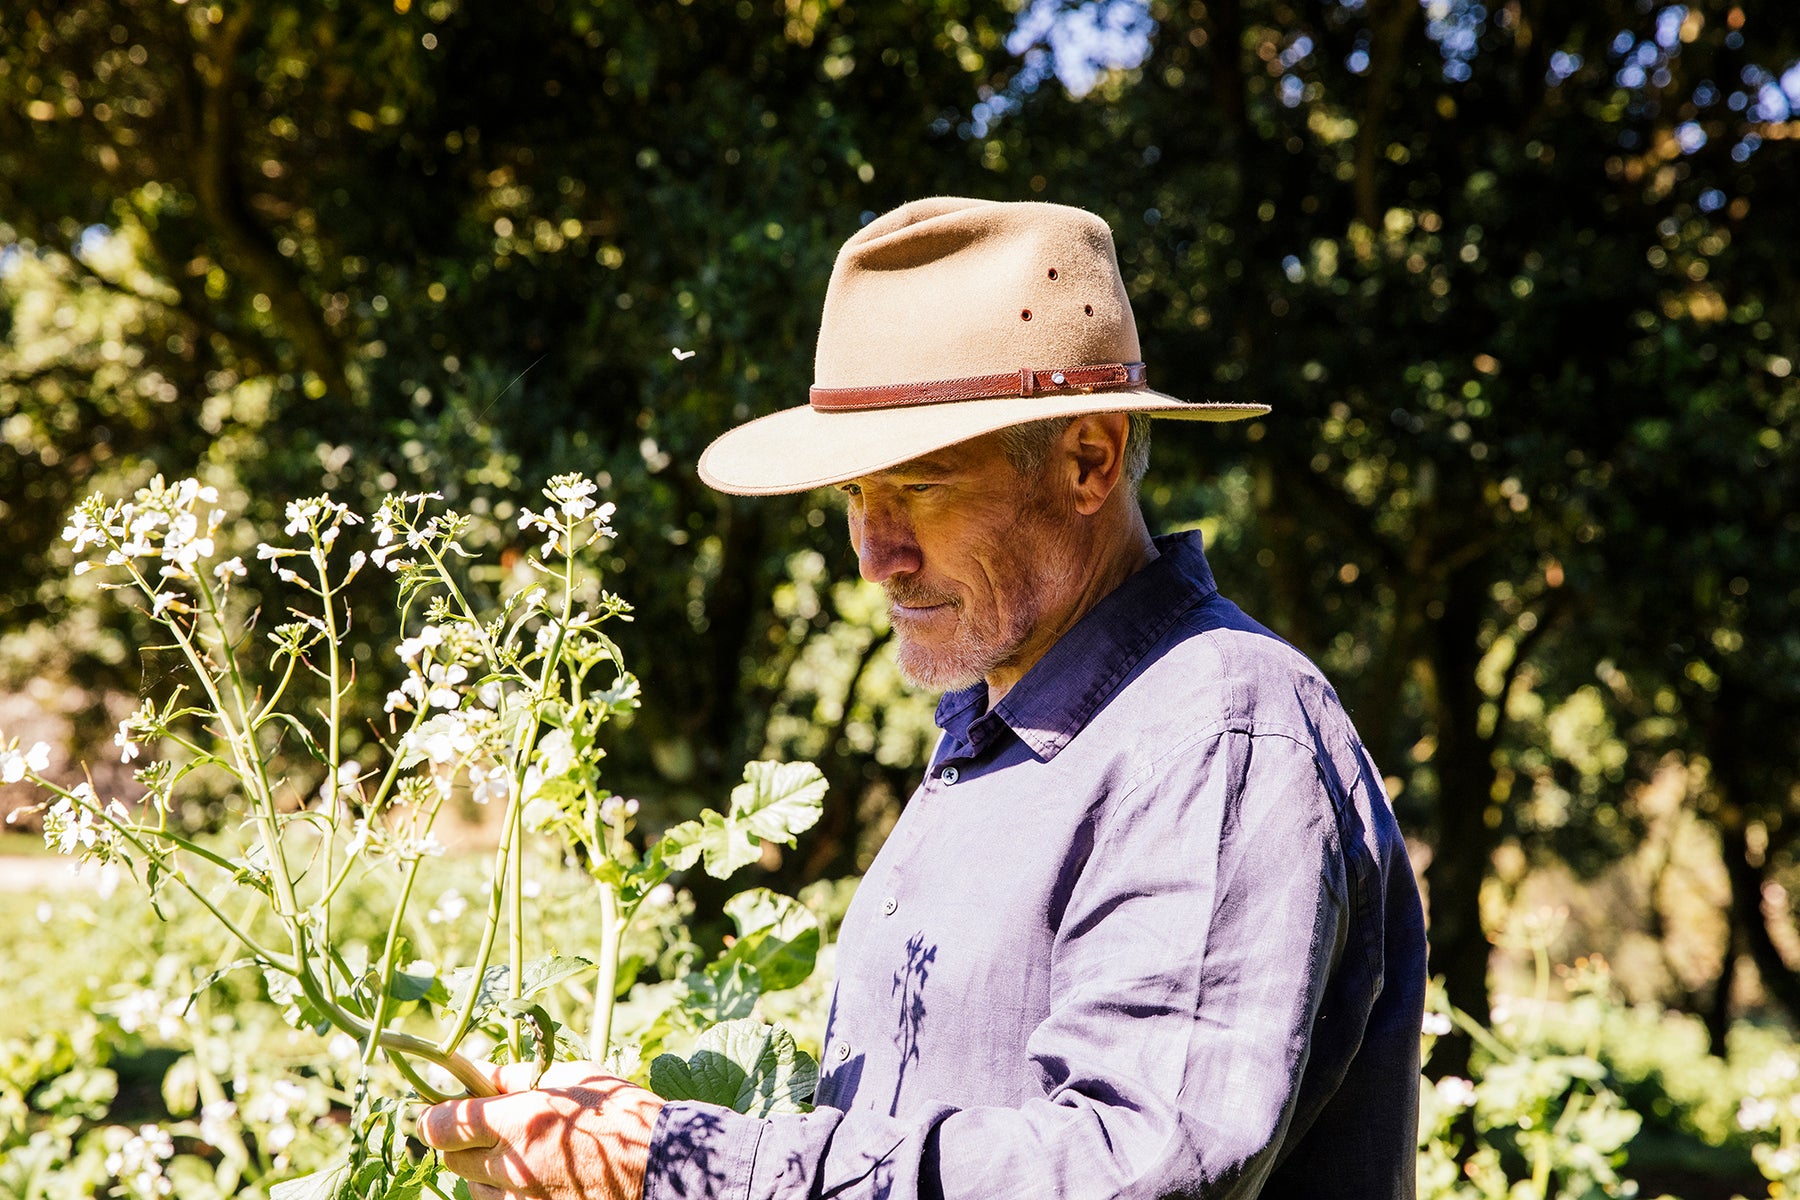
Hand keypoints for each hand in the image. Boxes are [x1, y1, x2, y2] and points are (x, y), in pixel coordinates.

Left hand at [418, 1061, 666, 1199]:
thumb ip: (517, 1076)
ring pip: (474, 1188)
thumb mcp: (574, 1078)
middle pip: (451, 1158)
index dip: (432, 1114)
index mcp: (519, 1122)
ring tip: (515, 1151)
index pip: (441, 1125)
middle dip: (458, 1139)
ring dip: (481, 1169)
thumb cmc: (625, 1114)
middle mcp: (513, 1167)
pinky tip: (533, 1175)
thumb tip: (477, 1071)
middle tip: (481, 1123)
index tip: (436, 1106)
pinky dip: (507, 1192)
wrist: (665, 1168)